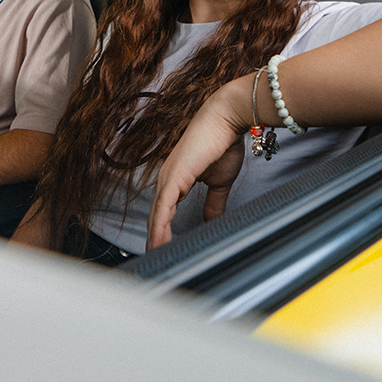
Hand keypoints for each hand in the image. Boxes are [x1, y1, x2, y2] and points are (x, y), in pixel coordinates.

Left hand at [147, 78, 250, 249]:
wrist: (227, 119)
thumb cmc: (224, 143)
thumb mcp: (219, 181)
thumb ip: (213, 202)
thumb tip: (211, 220)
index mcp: (175, 179)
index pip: (163, 211)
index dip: (161, 232)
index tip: (163, 251)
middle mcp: (167, 179)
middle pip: (156, 216)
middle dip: (154, 240)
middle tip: (155, 262)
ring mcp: (168, 177)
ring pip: (156, 214)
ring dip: (154, 238)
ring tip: (155, 259)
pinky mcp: (174, 176)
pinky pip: (164, 206)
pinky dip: (160, 226)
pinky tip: (159, 242)